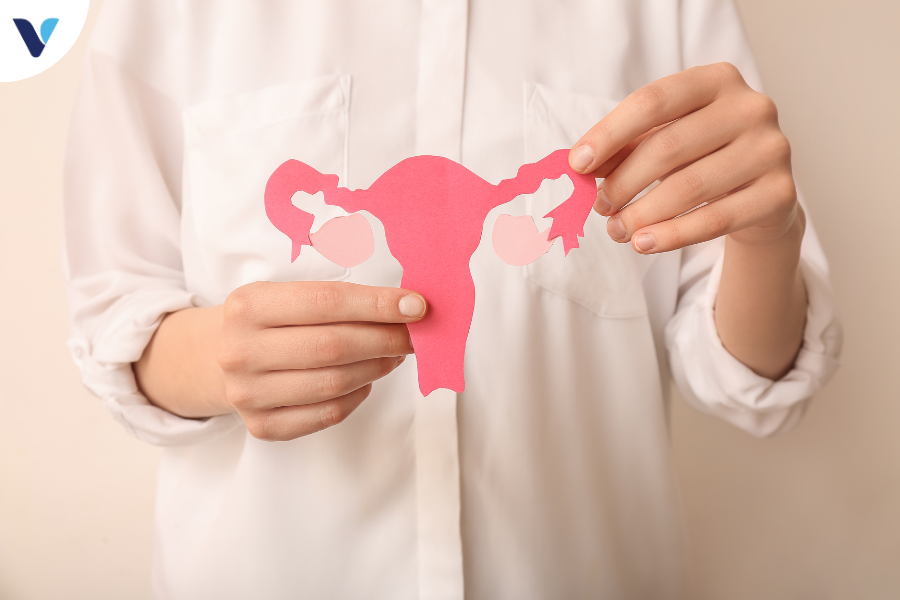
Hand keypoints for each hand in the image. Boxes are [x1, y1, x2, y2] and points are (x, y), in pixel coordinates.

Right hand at [218, 281, 426, 440]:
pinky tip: (365, 379)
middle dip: (384, 338)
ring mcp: (248, 393)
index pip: (326, 302)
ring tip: (393, 354)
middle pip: (332, 346)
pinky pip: (328, 414)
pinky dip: (357, 396)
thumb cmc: (270, 320)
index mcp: (248, 305)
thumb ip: (339, 298)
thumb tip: (405, 307)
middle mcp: (240, 351)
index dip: (376, 304)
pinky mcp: (262, 426)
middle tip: (413, 335)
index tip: (416, 305)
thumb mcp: (287, 294)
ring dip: (376, 367)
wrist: (218, 356)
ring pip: (334, 383)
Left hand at [568, 62, 801, 252]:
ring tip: (617, 230)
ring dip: (642, 214)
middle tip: (600, 207)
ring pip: (689, 187)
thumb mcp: (663, 142)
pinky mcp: (780, 193)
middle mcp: (751, 107)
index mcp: (717, 80)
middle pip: (667, 147)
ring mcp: (772, 149)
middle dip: (623, 182)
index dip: (609, 134)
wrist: (760, 195)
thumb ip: (626, 147)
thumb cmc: (702, 158)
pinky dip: (672, 235)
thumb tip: (581, 165)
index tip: (577, 164)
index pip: (652, 101)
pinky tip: (643, 244)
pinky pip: (715, 219)